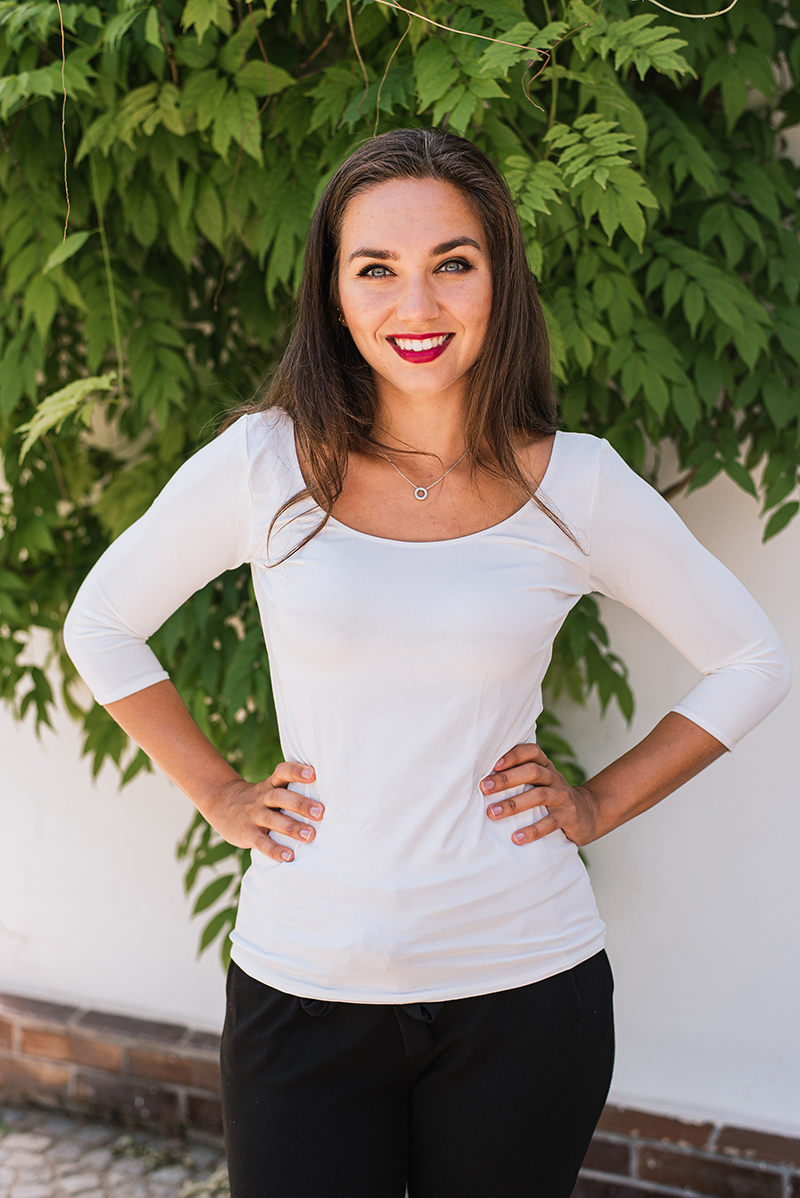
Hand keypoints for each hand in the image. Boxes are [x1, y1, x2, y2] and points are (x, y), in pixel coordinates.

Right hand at [206, 761, 322, 862]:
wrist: (222, 805)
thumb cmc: (260, 799)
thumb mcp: (271, 788)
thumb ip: (292, 790)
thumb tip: (332, 796)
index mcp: (270, 784)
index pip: (282, 772)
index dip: (296, 771)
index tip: (313, 773)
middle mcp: (262, 798)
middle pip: (280, 797)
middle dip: (301, 804)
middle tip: (321, 812)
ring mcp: (253, 816)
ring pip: (272, 820)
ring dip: (292, 828)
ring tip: (310, 836)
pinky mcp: (247, 833)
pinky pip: (261, 842)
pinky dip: (275, 850)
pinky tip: (289, 857)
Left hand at [481, 743, 601, 846]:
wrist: (588, 813)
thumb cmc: (552, 796)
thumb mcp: (540, 782)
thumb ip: (520, 776)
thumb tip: (483, 779)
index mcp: (545, 767)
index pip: (532, 752)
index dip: (513, 755)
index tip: (493, 764)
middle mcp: (555, 778)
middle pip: (532, 772)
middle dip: (506, 779)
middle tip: (484, 788)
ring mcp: (563, 797)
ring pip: (539, 796)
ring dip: (513, 804)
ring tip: (492, 813)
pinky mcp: (569, 817)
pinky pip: (550, 822)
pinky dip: (532, 830)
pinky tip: (516, 837)